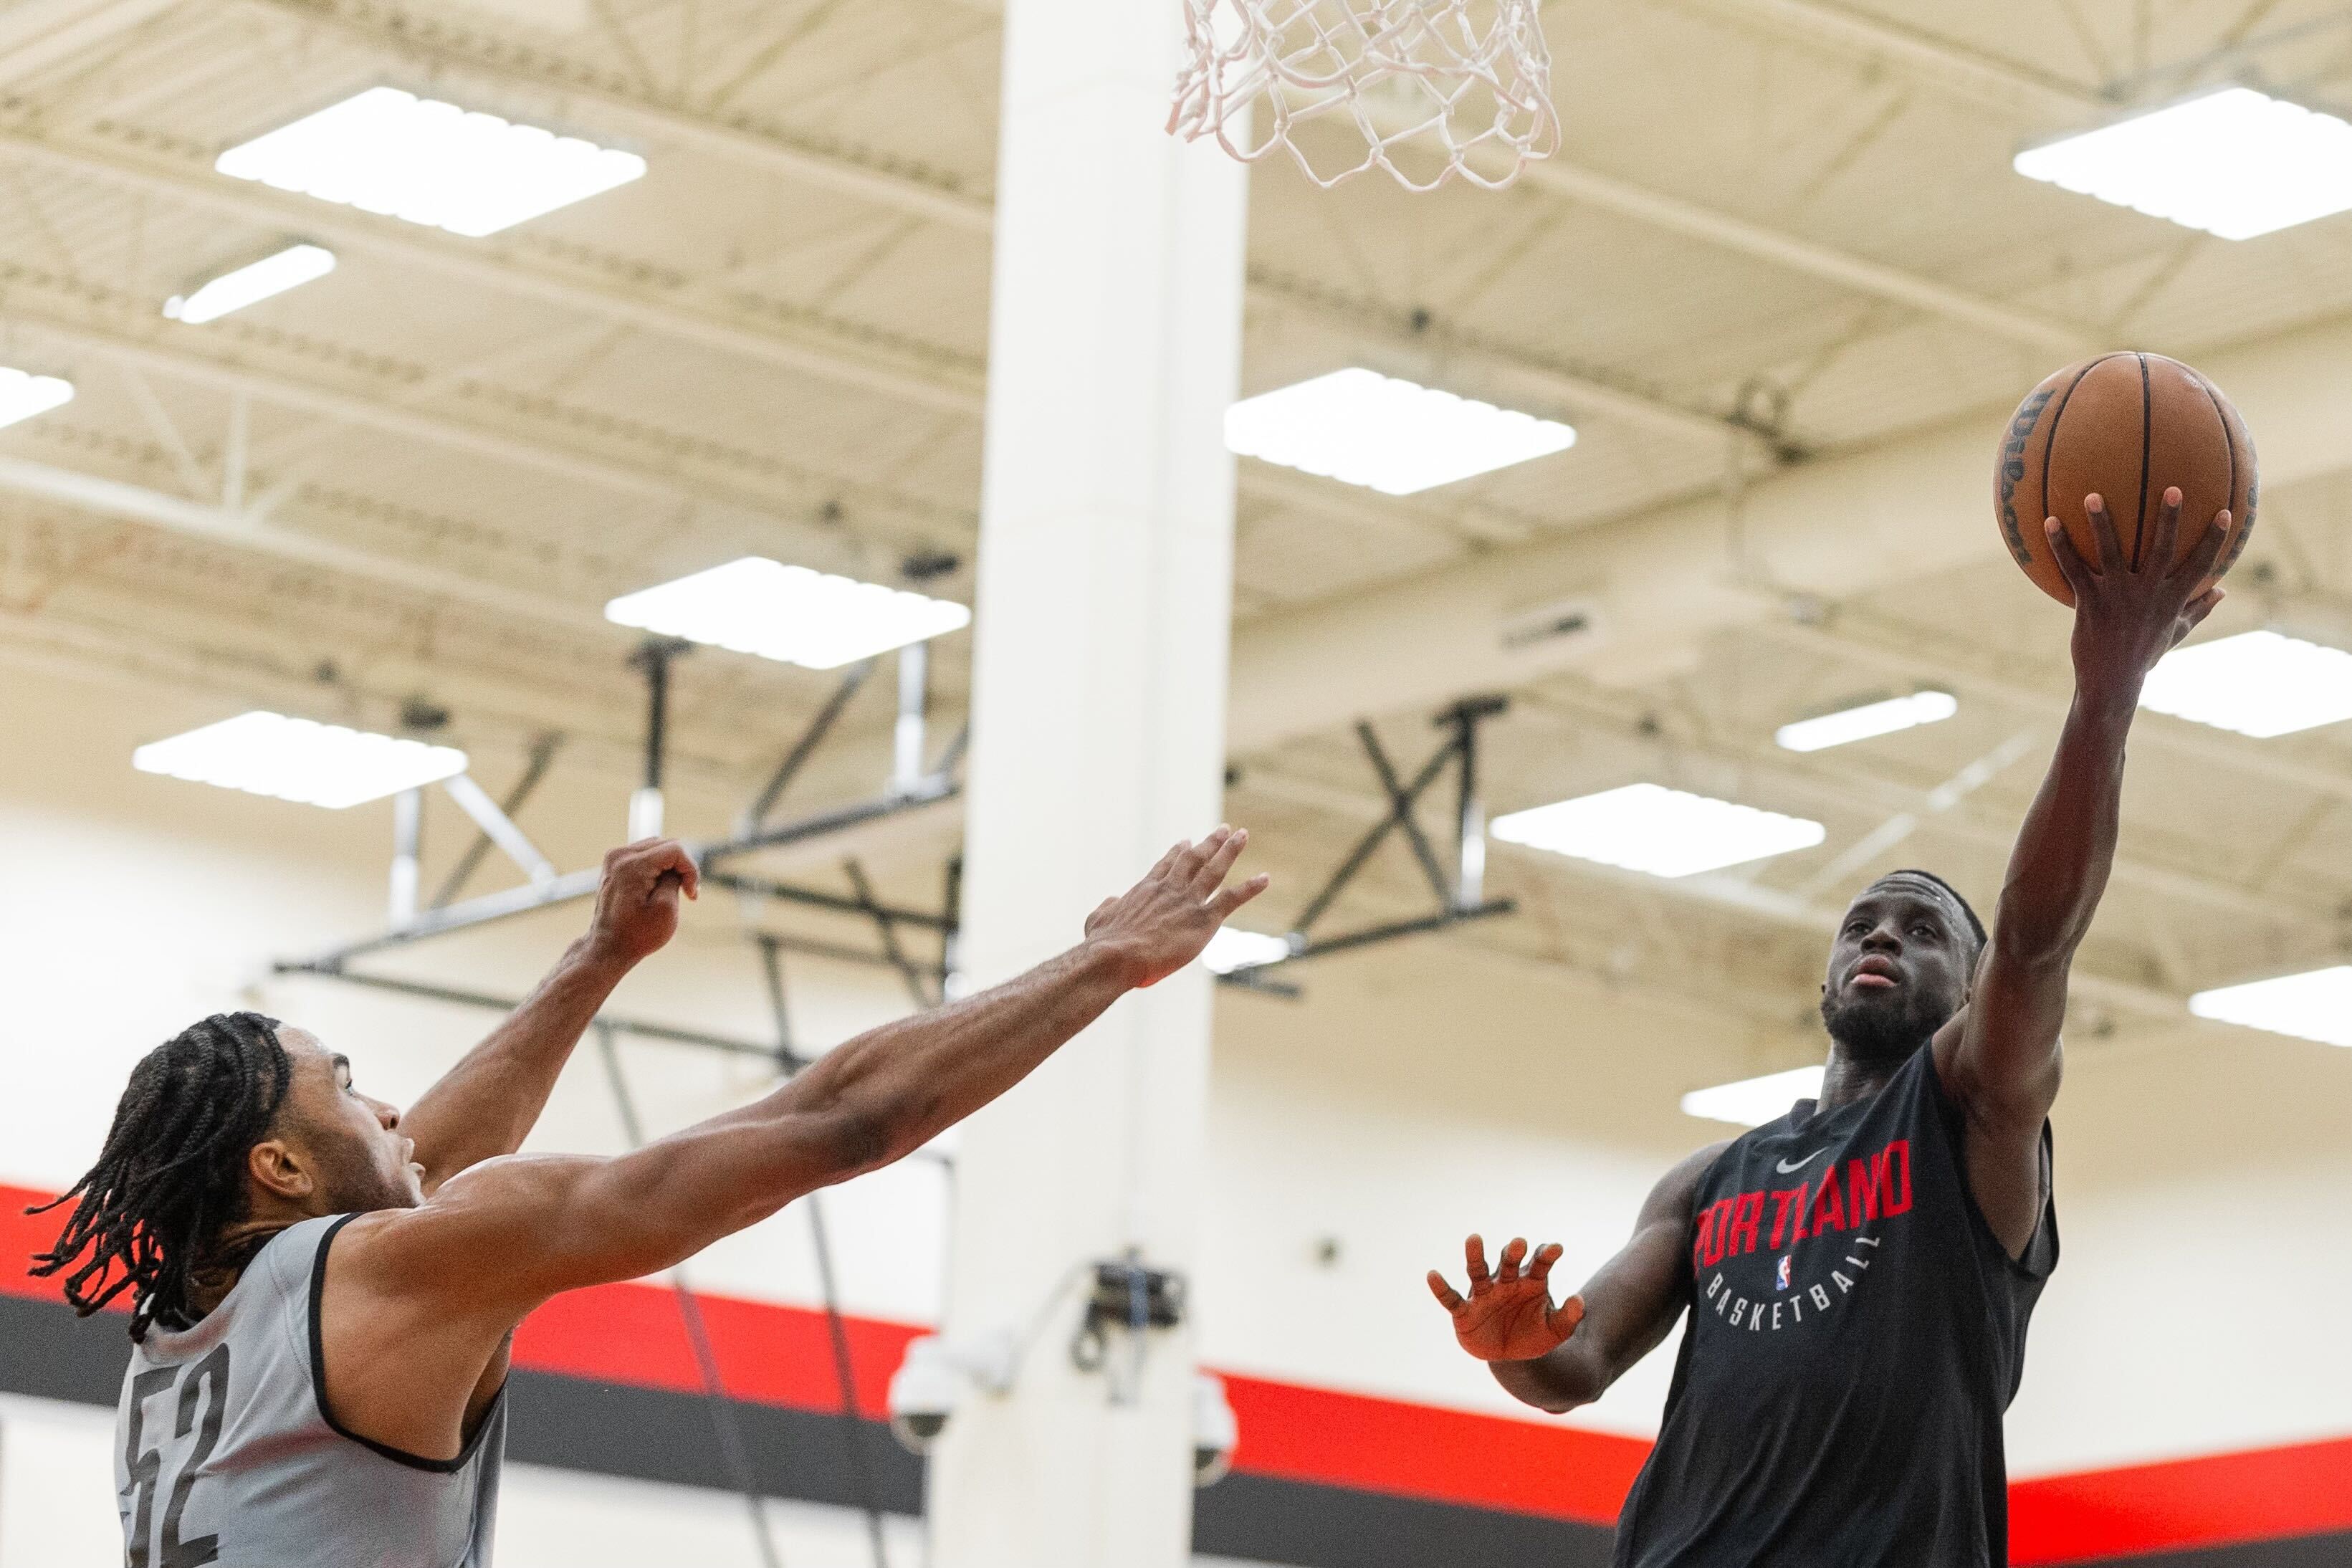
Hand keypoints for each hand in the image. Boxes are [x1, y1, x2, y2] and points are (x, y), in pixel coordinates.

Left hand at [585, 838, 699, 965]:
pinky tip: (658, 888)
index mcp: (632, 866)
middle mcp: (619, 856)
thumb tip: (678, 865)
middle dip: (681, 867)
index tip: (691, 895)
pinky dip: (657, 868)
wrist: (608, 948)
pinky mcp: (613, 865)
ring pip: (657, 848)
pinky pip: (645, 855)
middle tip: (686, 893)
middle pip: (667, 845)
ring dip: (670, 867)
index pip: (675, 849)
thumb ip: (676, 878)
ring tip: (672, 892)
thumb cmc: (637, 935)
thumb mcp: (667, 908)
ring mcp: (613, 859)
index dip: (690, 869)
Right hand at [1082, 825, 1270, 988]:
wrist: (1118, 955)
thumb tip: (1112, 899)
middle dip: (1210, 843)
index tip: (1187, 842)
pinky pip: (1232, 898)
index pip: (1166, 866)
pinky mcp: (1204, 919)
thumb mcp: (1098, 920)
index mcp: (1146, 889)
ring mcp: (1188, 901)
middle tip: (1223, 830)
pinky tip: (1265, 879)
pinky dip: (1250, 888)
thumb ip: (1106, 908)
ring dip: (1230, 851)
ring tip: (1242, 835)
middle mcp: (1170, 889)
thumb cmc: (1104, 943)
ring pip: (1215, 870)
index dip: (1178, 853)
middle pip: (1194, 859)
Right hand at [1427, 1235, 1585, 1362]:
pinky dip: (1441, 1287)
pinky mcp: (1465, 1311)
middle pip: (1508, 1261)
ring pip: (1478, 1271)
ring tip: (1474, 1238)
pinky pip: (1452, 1298)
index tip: (1557, 1249)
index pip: (1539, 1263)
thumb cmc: (1534, 1334)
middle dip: (1512, 1252)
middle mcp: (1506, 1281)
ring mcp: (1484, 1294)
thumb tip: (1579, 1300)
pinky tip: (1432, 1275)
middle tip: (1519, 1243)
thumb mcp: (1556, 1331)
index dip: (1547, 1255)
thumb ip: (1569, 1317)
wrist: (1511, 1355)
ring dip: (1476, 1255)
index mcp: (1531, 1282)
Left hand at [2047, 488, 2230, 696]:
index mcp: (2171, 599)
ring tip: (2092, 495)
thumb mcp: (2174, 633)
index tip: (2227, 512)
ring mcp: (2117, 596)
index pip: (2200, 565)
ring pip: (2111, 552)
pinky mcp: (2088, 602)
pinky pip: (2072, 568)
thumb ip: (2197, 610)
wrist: (2110, 681)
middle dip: (2169, 519)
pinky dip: (2060, 546)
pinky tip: (2049, 523)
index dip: (2214, 540)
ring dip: (2101, 523)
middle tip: (2172, 488)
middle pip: (2163, 549)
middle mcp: (2147, 594)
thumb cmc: (2143, 654)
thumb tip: (2222, 591)